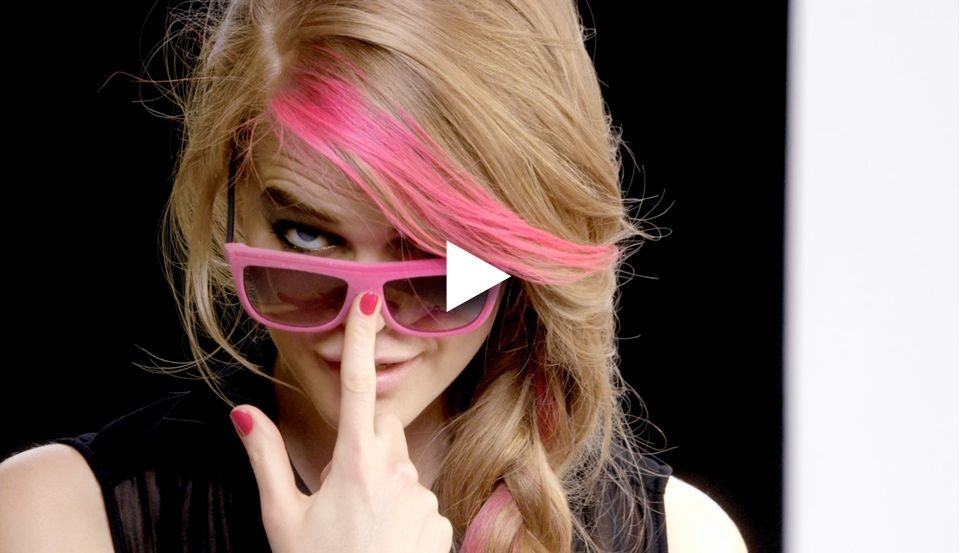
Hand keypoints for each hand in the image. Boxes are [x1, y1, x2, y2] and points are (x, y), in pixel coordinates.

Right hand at [231, 291, 453, 552]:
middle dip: (364, 441)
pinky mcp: (441, 522)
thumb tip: (242, 411)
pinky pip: (420, 499)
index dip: (361, 338)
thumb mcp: (281, 517)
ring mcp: (423, 498)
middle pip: (381, 428)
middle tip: (338, 485)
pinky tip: (384, 540)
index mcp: (353, 465)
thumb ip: (265, 458)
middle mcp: (395, 472)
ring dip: (383, 482)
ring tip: (359, 525)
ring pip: (401, 467)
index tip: (369, 297)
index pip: (357, 387)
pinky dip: (403, 511)